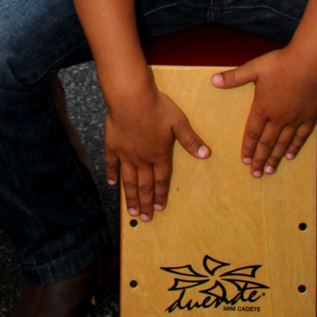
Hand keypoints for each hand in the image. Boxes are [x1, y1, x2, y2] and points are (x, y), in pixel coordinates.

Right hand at [105, 86, 209, 220]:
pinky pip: (111, 164)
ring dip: (131, 197)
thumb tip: (205, 154)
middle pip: (145, 185)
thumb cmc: (157, 108)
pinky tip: (112, 184)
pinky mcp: (113, 145)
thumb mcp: (178, 122)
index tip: (160, 209)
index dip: (162, 195)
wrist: (130, 98)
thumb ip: (190, 140)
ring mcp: (126, 154)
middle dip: (146, 203)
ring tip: (131, 211)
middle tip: (145, 218)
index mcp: (159, 154)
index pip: (162, 180)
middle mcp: (142, 159)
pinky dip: (111, 175)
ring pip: (128, 180)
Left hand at [213, 48, 316, 176]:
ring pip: (283, 144)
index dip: (247, 147)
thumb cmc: (280, 64)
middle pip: (266, 143)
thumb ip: (234, 77)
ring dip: (275, 158)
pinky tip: (290, 156)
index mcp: (262, 107)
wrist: (309, 63)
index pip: (252, 133)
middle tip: (255, 174)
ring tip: (269, 171)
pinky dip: (295, 147)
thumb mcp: (254, 68)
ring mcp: (294, 119)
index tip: (244, 161)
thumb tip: (213, 80)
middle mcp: (278, 118)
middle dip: (259, 159)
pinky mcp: (308, 117)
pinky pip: (300, 137)